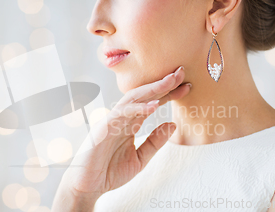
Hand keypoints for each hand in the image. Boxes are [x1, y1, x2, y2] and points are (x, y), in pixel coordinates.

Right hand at [52, 66, 190, 210]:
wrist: (88, 187)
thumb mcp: (140, 158)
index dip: (169, 94)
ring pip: (133, 98)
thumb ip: (155, 142)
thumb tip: (173, 124)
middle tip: (181, 72)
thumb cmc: (110, 172)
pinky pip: (122, 113)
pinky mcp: (103, 128)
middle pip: (144, 95)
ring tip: (170, 81)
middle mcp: (121, 118)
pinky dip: (138, 108)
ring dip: (152, 88)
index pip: (151, 103)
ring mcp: (111, 121)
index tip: (187, 87)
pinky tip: (154, 105)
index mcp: (129, 124)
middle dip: (163, 84)